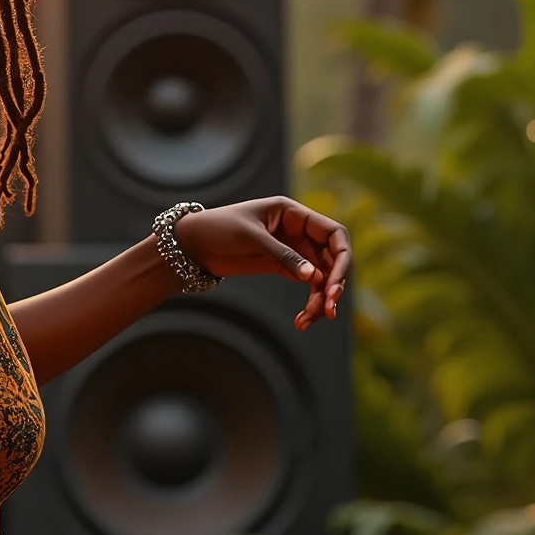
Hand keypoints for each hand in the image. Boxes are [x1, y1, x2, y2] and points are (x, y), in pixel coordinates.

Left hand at [173, 197, 350, 330]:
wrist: (192, 245)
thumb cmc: (218, 229)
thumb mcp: (251, 238)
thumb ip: (283, 255)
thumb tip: (313, 277)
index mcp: (294, 214)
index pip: (334, 234)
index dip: (342, 258)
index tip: (333, 285)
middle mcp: (299, 231)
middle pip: (333, 259)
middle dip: (334, 284)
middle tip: (328, 309)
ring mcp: (294, 250)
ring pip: (322, 277)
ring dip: (321, 299)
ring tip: (308, 320)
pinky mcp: (284, 268)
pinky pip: (308, 286)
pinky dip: (309, 303)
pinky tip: (302, 320)